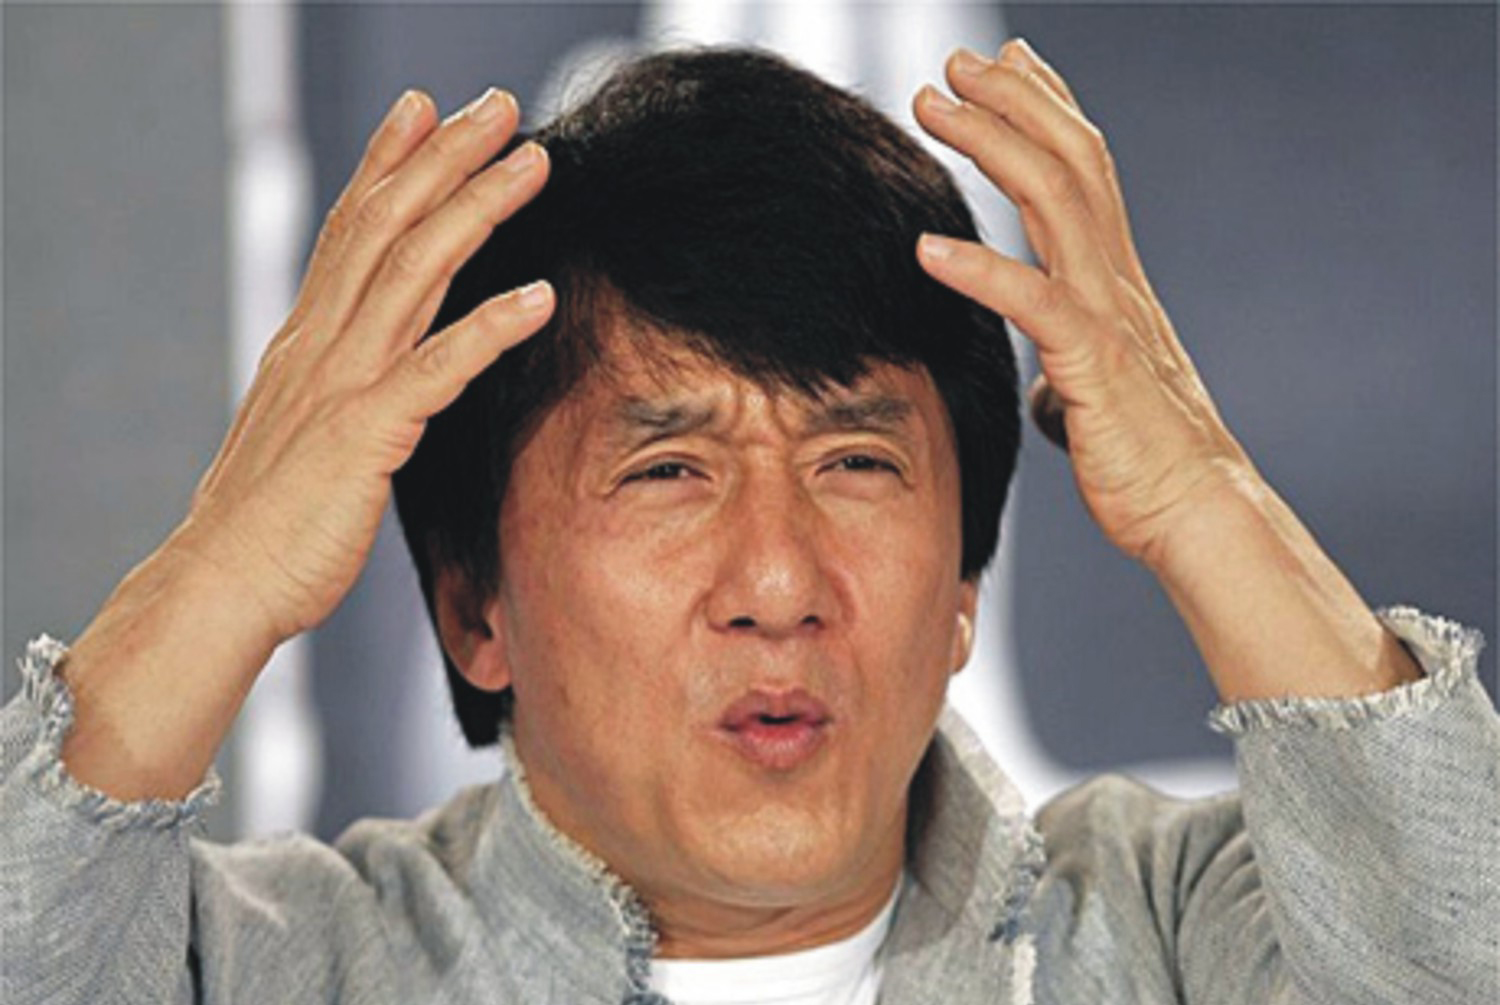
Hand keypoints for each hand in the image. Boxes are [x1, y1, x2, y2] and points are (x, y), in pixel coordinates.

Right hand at [180, 86, 553, 643]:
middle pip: (387, 225)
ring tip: (532, 162)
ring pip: (414, 271)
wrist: (221, 585)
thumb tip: (372, 371)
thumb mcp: (303, 430)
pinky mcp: (365, 435)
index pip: (350, 229)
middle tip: (496, 105)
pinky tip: (540, 296)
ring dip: (477, 209)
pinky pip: (436, 369)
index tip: (423, 110)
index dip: (388, 162)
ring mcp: (340, 385)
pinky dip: (490, 328)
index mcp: (307, 342)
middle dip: (445, 157)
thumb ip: (338, 385)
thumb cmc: (271, 523)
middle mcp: (320, 346)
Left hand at [913, 40, 1253, 566]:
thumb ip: (1069, 372)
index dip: (1046, 108)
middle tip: (955, 61)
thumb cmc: (1143, 461)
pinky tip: (926, 249)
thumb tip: (1047, 386)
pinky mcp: (1096, 365)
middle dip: (1012, 99)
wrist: (1195, 512)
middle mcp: (1116, 280)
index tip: (1006, 62)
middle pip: (1069, 159)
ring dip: (991, 142)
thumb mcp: (1093, 399)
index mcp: (1113, 282)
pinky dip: (981, 271)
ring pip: (1056, 199)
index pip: (1083, 170)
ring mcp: (1110, 315)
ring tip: (931, 104)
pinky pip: (1036, 303)